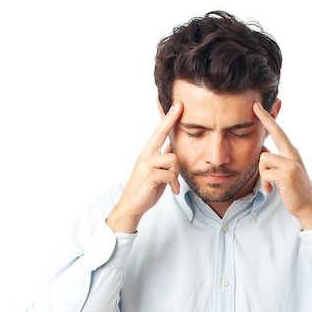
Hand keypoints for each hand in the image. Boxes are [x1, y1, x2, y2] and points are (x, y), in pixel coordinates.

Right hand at [106, 102, 183, 232]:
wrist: (131, 206)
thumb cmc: (145, 190)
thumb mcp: (156, 172)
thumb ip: (162, 159)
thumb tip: (171, 147)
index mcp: (147, 154)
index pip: (158, 132)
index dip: (167, 118)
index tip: (176, 105)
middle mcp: (146, 155)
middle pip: (160, 133)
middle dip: (170, 119)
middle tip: (180, 106)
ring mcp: (146, 165)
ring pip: (173, 159)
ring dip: (177, 174)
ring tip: (173, 185)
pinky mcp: (150, 175)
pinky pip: (171, 175)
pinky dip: (175, 184)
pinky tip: (173, 191)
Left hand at [253, 102, 311, 229]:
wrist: (307, 207)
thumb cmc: (294, 191)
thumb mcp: (285, 173)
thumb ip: (275, 161)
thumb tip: (263, 151)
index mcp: (292, 153)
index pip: (279, 132)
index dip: (269, 119)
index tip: (258, 107)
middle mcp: (293, 155)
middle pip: (277, 132)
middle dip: (265, 119)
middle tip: (255, 106)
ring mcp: (291, 163)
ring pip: (264, 159)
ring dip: (262, 174)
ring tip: (270, 185)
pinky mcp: (287, 174)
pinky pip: (265, 173)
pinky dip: (265, 184)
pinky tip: (271, 190)